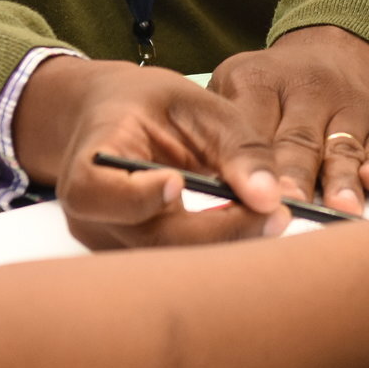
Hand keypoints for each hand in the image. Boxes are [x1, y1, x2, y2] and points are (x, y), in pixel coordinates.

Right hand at [13, 57, 285, 250]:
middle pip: (152, 240)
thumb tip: (271, 198)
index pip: (98, 193)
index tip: (179, 182)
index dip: (138, 197)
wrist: (110, 119)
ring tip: (272, 217)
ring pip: (172, 260)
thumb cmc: (150, 104)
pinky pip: (178, 262)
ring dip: (227, 243)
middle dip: (221, 231)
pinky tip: (250, 226)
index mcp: (90, 164)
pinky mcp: (134, 257)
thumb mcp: (196, 105)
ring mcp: (110, 243)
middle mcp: (92, 215)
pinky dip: (218, 247)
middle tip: (279, 213)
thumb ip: (237, 147)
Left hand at [212, 25, 368, 215]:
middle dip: (294, 177)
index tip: (250, 195)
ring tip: (338, 208)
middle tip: (288, 206)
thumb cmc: (271, 89)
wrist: (333, 51)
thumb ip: (220, 136)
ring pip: (342, 146)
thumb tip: (204, 193)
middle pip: (298, 140)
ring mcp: (349, 102)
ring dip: (340, 179)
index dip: (250, 163)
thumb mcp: (234, 89)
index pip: (251, 127)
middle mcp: (308, 87)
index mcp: (258, 80)